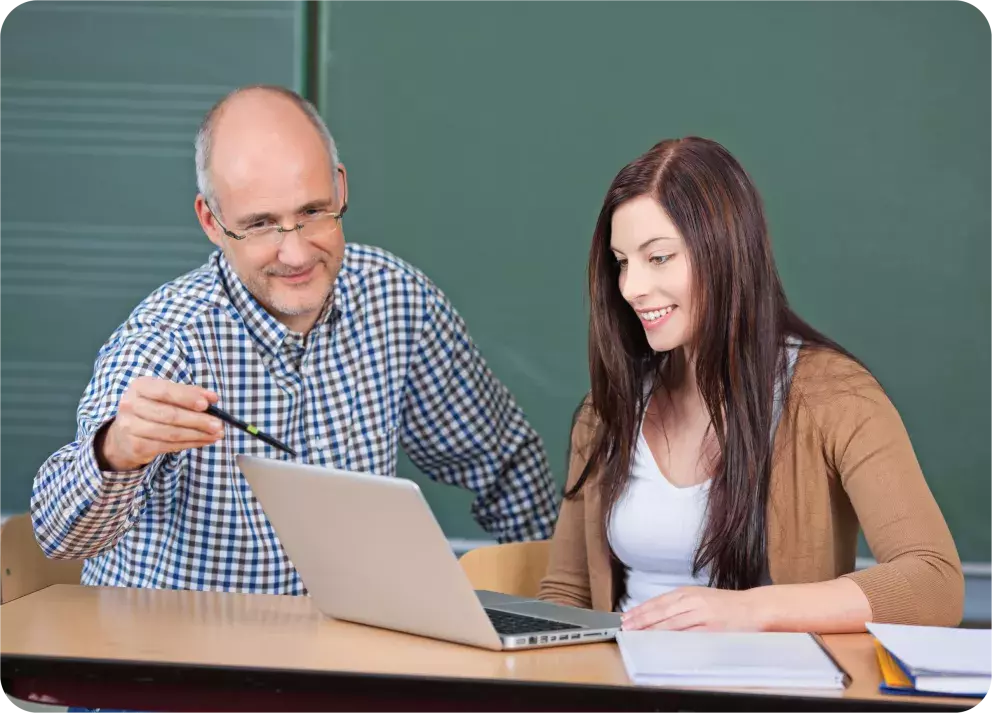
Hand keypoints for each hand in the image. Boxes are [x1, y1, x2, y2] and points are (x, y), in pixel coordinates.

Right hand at [97, 377, 222, 471]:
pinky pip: (168, 446)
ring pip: (170, 433)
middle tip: (219, 425)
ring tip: (216, 434)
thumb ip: (189, 394)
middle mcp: (131, 405)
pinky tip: (204, 441)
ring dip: (197, 435)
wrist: (123, 435)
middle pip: (170, 415)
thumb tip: (213, 398)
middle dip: (198, 421)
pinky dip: (190, 444)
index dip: (187, 397)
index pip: (166, 391)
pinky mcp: (135, 446)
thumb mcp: (165, 396)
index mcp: (140, 387)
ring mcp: (130, 427)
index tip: (207, 403)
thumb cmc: (151, 409)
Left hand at [621, 586, 766, 631]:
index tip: (627, 617)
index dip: (641, 609)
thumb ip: (681, 605)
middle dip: (641, 619)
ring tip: (637, 634)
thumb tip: (659, 614)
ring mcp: (701, 614)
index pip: (658, 601)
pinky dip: (672, 637)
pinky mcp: (710, 627)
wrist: (754, 607)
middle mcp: (692, 601)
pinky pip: (687, 633)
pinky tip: (661, 640)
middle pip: (660, 611)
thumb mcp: (701, 597)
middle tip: (626, 627)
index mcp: (688, 592)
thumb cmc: (727, 604)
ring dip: (652, 628)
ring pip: (670, 622)